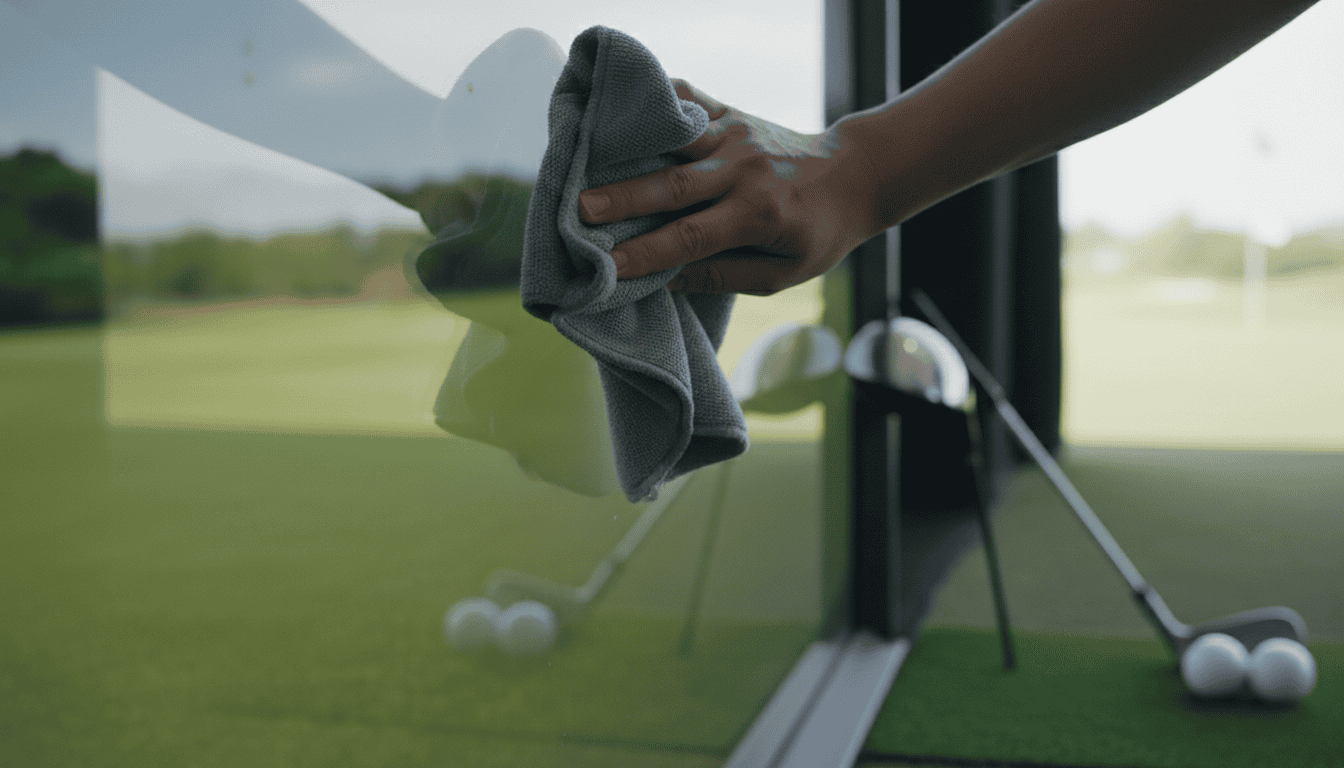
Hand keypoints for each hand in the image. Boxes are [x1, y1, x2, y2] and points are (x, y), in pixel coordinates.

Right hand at [577, 79, 884, 294]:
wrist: (854, 174)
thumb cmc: (816, 234)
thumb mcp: (781, 274)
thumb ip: (723, 277)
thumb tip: (664, 280)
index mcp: (758, 215)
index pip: (692, 237)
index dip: (647, 255)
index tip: (606, 269)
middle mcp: (743, 170)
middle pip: (674, 185)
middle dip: (622, 198)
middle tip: (577, 209)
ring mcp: (736, 135)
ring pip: (674, 139)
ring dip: (627, 148)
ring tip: (582, 156)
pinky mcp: (731, 113)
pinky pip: (687, 102)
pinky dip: (652, 104)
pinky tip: (616, 110)